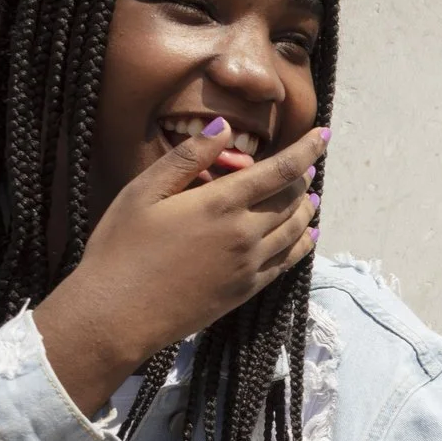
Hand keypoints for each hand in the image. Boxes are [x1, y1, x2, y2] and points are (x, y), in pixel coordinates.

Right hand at [33, 118, 325, 413]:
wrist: (117, 314)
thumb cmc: (121, 247)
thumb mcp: (144, 191)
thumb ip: (188, 157)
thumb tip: (224, 127)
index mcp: (221, 203)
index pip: (280, 170)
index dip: (306, 151)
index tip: (324, 135)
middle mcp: (245, 233)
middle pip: (291, 199)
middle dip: (303, 178)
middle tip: (307, 166)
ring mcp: (249, 265)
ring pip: (295, 230)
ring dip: (306, 209)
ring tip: (311, 197)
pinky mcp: (246, 290)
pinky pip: (287, 262)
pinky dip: (302, 244)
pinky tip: (305, 236)